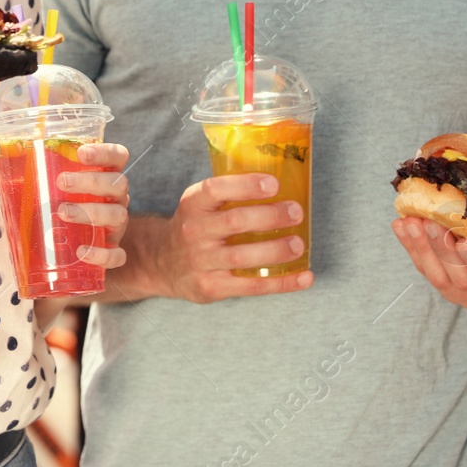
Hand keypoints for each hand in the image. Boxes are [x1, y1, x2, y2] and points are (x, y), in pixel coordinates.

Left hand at [0, 142, 129, 269]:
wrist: (61, 253)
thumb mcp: (30, 193)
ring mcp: (115, 227)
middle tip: (61, 183)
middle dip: (91, 182)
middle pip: (118, 184)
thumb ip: (6, 181)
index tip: (81, 153)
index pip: (117, 155)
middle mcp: (113, 199)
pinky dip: (102, 254)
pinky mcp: (111, 254)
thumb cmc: (51, 209)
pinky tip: (82, 251)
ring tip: (62, 213)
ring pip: (119, 216)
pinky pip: (117, 255)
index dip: (105, 151)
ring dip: (92, 213)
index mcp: (99, 176)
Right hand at [151, 174, 313, 302]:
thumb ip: (229, 194)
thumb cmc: (194, 227)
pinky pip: (251, 286)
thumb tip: (284, 180)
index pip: (216, 189)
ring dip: (276, 250)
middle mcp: (194, 231)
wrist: (162, 263)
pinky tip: (304, 277)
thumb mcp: (199, 204)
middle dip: (270, 216)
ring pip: (242, 256)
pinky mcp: (212, 287)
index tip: (274, 183)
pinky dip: (282, 283)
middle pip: (235, 222)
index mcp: (193, 204)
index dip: (246, 186)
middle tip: (295, 212)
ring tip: (298, 244)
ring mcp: (201, 261)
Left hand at [391, 217, 466, 314]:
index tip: (464, 242)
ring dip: (422, 248)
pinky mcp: (450, 294)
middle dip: (443, 250)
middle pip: (464, 280)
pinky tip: (401, 227)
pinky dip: (413, 249)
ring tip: (409, 222)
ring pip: (440, 279)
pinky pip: (427, 273)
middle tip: (428, 222)